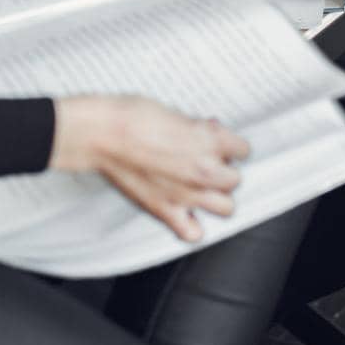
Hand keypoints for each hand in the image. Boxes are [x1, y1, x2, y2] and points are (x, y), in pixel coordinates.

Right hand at [50, 96, 249, 241]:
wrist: (101, 133)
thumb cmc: (131, 116)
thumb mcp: (173, 112)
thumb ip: (196, 128)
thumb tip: (206, 132)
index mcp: (208, 141)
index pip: (243, 149)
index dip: (230, 145)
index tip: (220, 143)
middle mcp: (203, 170)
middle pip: (235, 180)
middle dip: (223, 170)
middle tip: (208, 163)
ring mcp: (186, 194)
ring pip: (226, 207)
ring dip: (216, 197)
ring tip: (202, 188)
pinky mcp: (165, 210)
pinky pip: (192, 233)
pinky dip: (192, 225)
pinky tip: (185, 211)